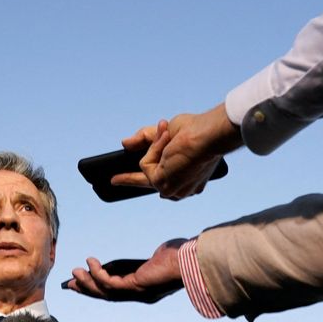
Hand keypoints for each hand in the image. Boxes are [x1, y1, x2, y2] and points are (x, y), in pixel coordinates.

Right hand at [66, 239, 186, 302]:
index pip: (115, 292)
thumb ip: (129, 266)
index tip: (81, 281)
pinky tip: (91, 263)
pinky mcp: (136, 286)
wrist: (191, 259)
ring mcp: (137, 293)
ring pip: (106, 292)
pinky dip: (98, 273)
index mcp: (142, 290)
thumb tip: (107, 266)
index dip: (96, 287)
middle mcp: (139, 295)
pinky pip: (111, 283)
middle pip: (107, 296)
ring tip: (75, 272)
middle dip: (88, 289)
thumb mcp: (147, 262)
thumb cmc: (176, 256)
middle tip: (70, 283)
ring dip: (89, 283)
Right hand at [112, 103, 243, 199]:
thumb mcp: (168, 133)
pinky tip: (171, 143)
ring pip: (146, 167)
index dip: (149, 181)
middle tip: (113, 179)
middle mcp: (181, 190)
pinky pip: (145, 163)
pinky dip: (155, 148)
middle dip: (129, 179)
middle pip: (148, 182)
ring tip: (172, 136)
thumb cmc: (198, 131)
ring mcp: (170, 189)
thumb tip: (124, 143)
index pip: (163, 182)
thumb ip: (146, 139)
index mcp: (188, 180)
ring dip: (156, 147)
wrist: (209, 136)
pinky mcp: (161, 184)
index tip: (133, 184)